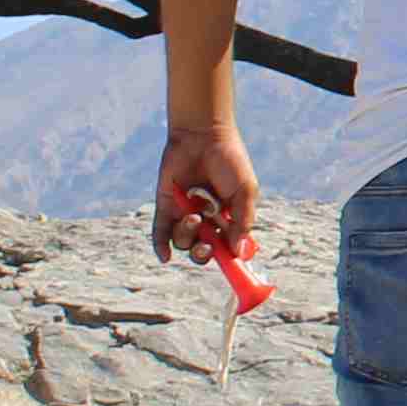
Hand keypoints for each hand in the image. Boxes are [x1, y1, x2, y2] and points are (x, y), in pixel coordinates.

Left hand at [152, 122, 259, 267]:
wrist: (203, 135)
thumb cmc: (230, 161)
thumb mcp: (245, 192)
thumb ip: (243, 221)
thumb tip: (238, 253)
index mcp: (228, 219)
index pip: (228, 248)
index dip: (230, 260)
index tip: (234, 270)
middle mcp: (206, 220)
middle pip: (203, 251)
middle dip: (205, 252)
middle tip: (208, 243)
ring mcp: (184, 214)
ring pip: (183, 241)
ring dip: (188, 234)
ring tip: (194, 214)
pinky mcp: (166, 206)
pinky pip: (160, 233)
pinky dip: (160, 246)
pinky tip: (164, 257)